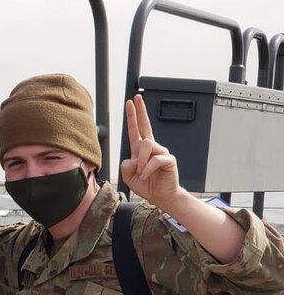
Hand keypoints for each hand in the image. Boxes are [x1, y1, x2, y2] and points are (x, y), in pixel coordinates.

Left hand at [120, 94, 181, 208]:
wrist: (160, 196)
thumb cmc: (146, 185)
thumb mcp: (128, 176)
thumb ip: (126, 166)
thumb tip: (133, 157)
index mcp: (140, 150)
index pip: (135, 130)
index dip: (132, 117)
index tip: (130, 103)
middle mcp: (151, 148)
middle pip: (145, 125)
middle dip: (140, 111)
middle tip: (136, 98)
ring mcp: (161, 152)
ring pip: (146, 146)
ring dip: (141, 162)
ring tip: (142, 173)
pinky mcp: (168, 159)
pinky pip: (155, 159)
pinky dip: (147, 169)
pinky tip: (146, 175)